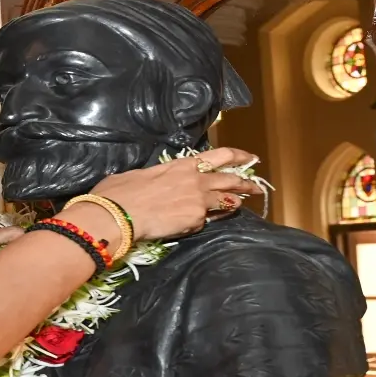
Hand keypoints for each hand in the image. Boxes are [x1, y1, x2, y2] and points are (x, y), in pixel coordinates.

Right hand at [89, 147, 264, 241]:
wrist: (118, 214)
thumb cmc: (120, 193)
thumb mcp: (137, 176)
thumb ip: (153, 177)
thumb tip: (148, 182)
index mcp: (182, 165)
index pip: (219, 156)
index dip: (239, 156)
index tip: (251, 158)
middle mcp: (196, 180)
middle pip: (230, 179)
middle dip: (247, 183)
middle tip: (257, 186)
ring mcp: (199, 201)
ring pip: (226, 200)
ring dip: (236, 202)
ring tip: (242, 204)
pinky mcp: (196, 220)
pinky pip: (208, 220)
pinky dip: (211, 220)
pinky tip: (211, 221)